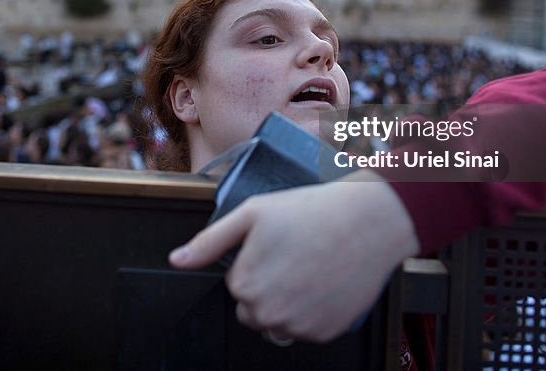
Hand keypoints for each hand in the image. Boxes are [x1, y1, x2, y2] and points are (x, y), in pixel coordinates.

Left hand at [169, 170, 419, 342]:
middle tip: (293, 255)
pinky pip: (306, 328)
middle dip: (267, 287)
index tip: (277, 243)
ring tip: (309, 268)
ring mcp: (299, 327)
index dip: (255, 261)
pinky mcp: (326, 333)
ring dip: (287, 303)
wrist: (368, 221)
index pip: (237, 285)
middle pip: (254, 309)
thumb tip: (177, 261)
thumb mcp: (251, 214)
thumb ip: (210, 242)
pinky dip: (313, 311)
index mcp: (245, 286)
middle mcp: (268, 315)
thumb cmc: (309, 211)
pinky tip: (325, 281)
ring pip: (279, 321)